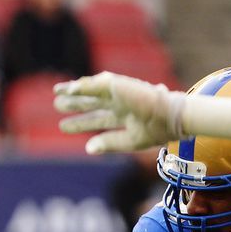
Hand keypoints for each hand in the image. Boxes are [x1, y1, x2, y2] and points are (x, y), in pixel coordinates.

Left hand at [53, 71, 185, 153]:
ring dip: (74, 90)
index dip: (80, 123)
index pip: (98, 119)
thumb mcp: (130, 139)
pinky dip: (84, 85)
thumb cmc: (158, 129)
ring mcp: (119, 93)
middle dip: (75, 104)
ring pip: (91, 91)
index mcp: (124, 116)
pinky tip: (70, 88)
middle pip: (92, 102)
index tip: (63, 126)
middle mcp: (120, 103)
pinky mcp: (119, 85)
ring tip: (58, 91)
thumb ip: (109, 143)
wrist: (173, 116)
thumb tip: (88, 148)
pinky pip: (97, 83)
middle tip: (57, 105)